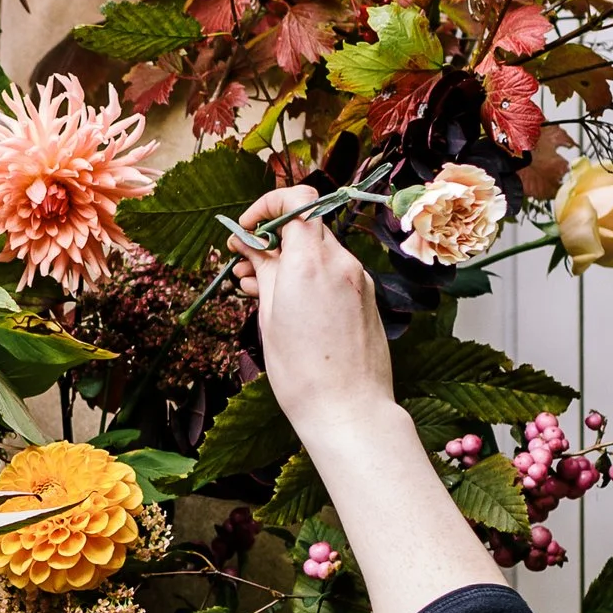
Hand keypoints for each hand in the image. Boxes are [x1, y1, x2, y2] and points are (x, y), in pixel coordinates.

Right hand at [231, 191, 394, 461]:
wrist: (349, 411)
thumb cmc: (302, 372)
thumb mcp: (269, 317)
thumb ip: (264, 271)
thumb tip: (252, 245)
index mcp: (311, 262)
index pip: (297, 200)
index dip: (267, 206)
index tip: (247, 229)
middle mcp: (341, 263)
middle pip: (306, 226)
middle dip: (273, 237)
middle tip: (244, 263)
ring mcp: (359, 280)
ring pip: (319, 251)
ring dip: (289, 259)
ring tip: (258, 289)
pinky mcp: (367, 299)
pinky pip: (335, 273)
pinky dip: (310, 277)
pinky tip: (290, 304)